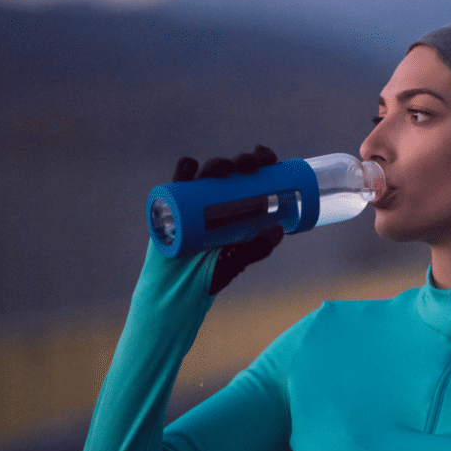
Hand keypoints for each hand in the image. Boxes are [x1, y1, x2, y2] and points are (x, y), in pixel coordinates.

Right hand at [172, 144, 284, 294]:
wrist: (177, 290)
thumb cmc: (209, 274)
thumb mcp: (237, 261)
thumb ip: (257, 248)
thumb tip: (278, 228)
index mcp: (238, 206)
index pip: (253, 177)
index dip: (262, 161)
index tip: (270, 160)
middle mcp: (217, 199)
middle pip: (232, 171)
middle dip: (243, 161)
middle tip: (251, 166)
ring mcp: (194, 201)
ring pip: (206, 173)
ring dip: (217, 165)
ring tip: (225, 171)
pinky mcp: (172, 206)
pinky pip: (177, 183)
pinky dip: (184, 171)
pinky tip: (192, 167)